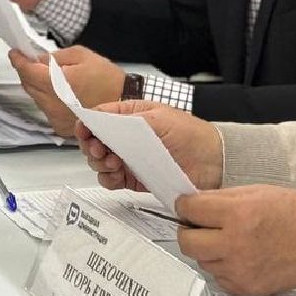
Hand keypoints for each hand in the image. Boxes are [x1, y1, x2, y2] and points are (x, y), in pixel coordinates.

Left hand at [8, 47, 123, 136]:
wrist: (124, 103)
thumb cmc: (107, 79)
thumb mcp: (82, 56)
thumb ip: (56, 56)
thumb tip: (40, 60)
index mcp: (56, 84)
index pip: (26, 71)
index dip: (18, 60)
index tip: (16, 53)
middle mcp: (52, 104)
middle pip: (28, 85)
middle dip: (28, 72)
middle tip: (33, 61)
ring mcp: (55, 117)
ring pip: (36, 98)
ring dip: (38, 86)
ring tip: (52, 77)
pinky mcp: (60, 126)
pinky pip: (46, 109)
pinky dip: (48, 98)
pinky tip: (61, 92)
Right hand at [77, 100, 223, 191]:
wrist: (213, 163)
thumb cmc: (191, 135)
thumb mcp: (157, 118)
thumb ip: (125, 119)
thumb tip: (99, 119)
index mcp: (131, 116)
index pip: (99, 118)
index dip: (87, 124)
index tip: (83, 131)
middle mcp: (127, 137)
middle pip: (94, 141)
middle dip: (91, 146)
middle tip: (99, 149)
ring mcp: (129, 159)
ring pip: (99, 162)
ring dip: (99, 163)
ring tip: (112, 163)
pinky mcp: (134, 179)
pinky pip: (111, 180)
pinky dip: (108, 179)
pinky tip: (116, 175)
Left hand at [173, 185, 295, 295]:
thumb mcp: (257, 192)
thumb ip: (221, 199)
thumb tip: (192, 205)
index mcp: (238, 215)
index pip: (189, 210)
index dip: (185, 205)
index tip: (188, 205)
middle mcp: (236, 245)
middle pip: (186, 241)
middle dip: (189, 230)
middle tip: (200, 224)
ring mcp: (240, 270)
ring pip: (202, 260)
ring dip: (208, 249)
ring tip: (230, 239)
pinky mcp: (246, 288)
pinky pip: (219, 277)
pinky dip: (223, 266)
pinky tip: (241, 255)